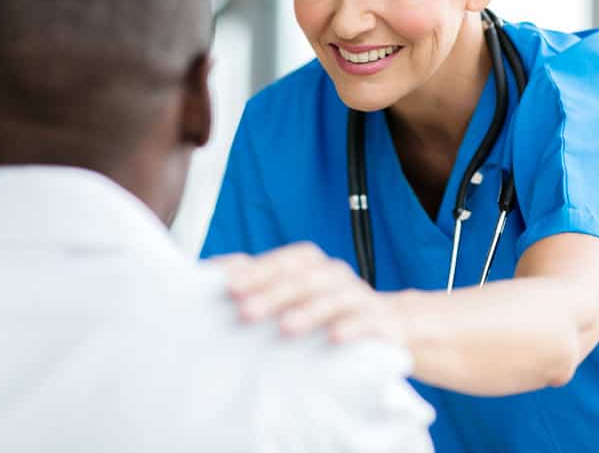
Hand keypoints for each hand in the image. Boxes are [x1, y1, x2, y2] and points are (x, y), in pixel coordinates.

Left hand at [212, 242, 404, 344]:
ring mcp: (359, 296)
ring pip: (334, 297)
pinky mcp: (381, 322)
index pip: (282, 261)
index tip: (226, 284)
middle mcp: (334, 275)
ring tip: (286, 328)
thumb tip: (211, 272)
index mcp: (311, 266)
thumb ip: (258, 284)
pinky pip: (368, 321)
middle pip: (304, 277)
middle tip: (245, 310)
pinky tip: (334, 338)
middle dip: (273, 292)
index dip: (256, 270)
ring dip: (309, 311)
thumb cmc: (324, 313)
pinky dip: (351, 327)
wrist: (387, 325)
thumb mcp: (291, 298)